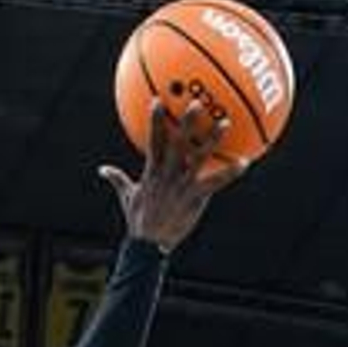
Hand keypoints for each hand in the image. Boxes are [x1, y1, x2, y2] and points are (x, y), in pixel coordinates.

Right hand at [100, 99, 242, 252]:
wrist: (148, 246)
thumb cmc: (138, 221)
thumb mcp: (127, 197)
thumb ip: (117, 180)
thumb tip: (102, 170)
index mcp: (153, 171)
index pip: (153, 140)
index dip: (155, 120)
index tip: (159, 100)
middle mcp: (169, 174)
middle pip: (179, 143)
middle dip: (187, 123)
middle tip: (197, 102)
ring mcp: (183, 186)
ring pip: (199, 158)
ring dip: (212, 139)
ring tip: (226, 122)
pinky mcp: (195, 198)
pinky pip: (216, 183)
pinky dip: (230, 173)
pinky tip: (245, 162)